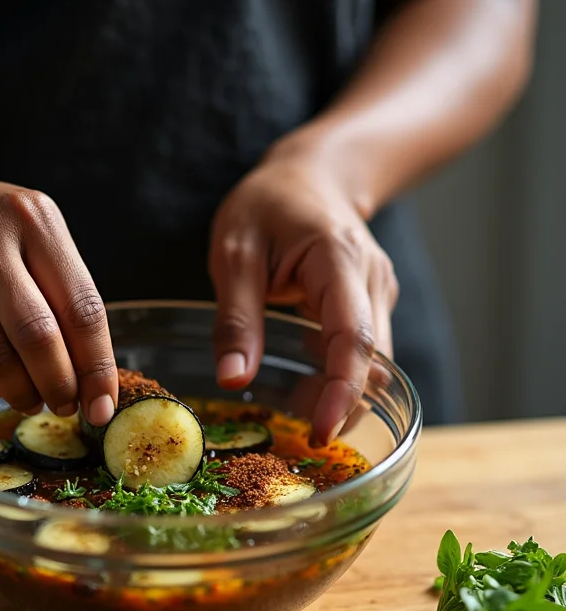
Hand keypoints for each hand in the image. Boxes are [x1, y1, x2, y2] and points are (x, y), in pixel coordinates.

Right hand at [0, 174, 117, 424]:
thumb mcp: (32, 239)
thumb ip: (63, 294)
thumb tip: (93, 380)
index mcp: (33, 219)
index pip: (82, 307)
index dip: (98, 366)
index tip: (103, 406)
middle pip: (38, 336)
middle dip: (60, 385)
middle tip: (67, 406)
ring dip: (21, 393)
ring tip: (32, 400)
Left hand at [208, 145, 398, 444]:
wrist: (310, 175)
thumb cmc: (267, 205)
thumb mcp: (235, 253)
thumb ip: (236, 317)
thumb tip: (233, 379)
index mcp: (339, 261)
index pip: (354, 337)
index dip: (342, 391)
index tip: (319, 432)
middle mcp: (372, 282)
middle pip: (373, 360)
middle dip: (342, 404)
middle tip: (297, 435)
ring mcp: (378, 294)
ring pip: (373, 362)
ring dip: (341, 395)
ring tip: (297, 415)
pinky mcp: (371, 305)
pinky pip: (362, 352)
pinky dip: (339, 378)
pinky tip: (309, 392)